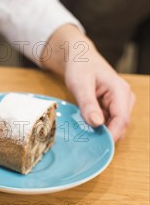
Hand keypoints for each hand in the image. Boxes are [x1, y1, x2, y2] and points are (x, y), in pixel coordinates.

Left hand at [44, 24, 134, 142]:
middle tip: (88, 144)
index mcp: (120, 91)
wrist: (80, 57)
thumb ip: (88, 104)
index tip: (99, 147)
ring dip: (102, 132)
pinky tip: (86, 130)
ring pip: (115, 124)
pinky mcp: (112, 106)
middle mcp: (125, 97)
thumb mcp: (80, 84)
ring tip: (85, 137)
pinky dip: (99, 127)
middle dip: (107, 136)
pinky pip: (109, 121)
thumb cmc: (80, 67)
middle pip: (121, 124)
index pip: (122, 119)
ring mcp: (120, 102)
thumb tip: (97, 124)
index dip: (112, 135)